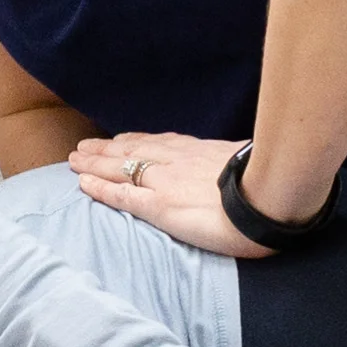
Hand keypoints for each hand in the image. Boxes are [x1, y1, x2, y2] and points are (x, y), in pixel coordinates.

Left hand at [70, 131, 264, 258]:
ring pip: (121, 168)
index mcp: (201, 152)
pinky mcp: (161, 207)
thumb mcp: (250, 163)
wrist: (272, 198)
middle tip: (84, 147)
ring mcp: (166, 182)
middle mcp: (178, 161)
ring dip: (95, 163)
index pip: (160, 144)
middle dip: (107, 149)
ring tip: (75, 159)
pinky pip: (123, 196)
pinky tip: (83, 184)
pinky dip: (100, 189)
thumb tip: (236, 167)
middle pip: (134, 151)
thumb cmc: (272, 184)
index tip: (120, 139)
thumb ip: (233, 164)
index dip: (136, 141)